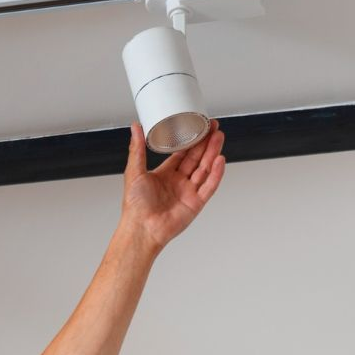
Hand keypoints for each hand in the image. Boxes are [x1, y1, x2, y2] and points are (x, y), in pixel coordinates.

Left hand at [121, 119, 225, 249]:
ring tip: (218, 137)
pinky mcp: (195, 203)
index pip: (182, 154)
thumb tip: (135, 128)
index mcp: (164, 175)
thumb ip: (137, 149)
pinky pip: (209, 186)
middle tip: (213, 127)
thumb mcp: (134, 171)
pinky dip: (215, 174)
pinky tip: (219, 160)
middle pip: (196, 158)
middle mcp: (178, 183)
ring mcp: (188, 193)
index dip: (191, 140)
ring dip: (212, 153)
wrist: (141, 228)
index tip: (197, 126)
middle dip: (205, 142)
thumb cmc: (135, 206)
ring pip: (205, 169)